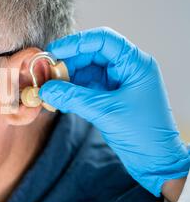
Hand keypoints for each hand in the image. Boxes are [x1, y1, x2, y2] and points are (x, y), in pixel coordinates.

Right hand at [39, 27, 189, 196]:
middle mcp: (126, 68)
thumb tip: (46, 88)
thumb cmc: (144, 134)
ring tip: (49, 87)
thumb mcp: (104, 111)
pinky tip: (57, 97)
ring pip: (86, 70)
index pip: (103, 40)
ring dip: (67, 78)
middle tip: (46, 72)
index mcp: (135, 64)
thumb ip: (73, 97)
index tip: (54, 51)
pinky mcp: (109, 97)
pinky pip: (85, 86)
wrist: (156, 161)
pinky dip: (71, 90)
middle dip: (67, 62)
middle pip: (91, 54)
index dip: (76, 43)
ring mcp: (118, 82)